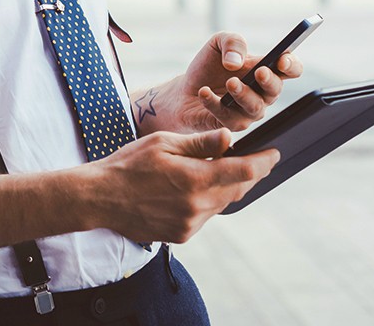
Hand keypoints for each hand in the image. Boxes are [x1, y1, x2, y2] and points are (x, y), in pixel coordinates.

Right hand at [87, 129, 278, 242]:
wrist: (99, 198)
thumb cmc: (127, 165)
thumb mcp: (162, 144)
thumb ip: (199, 143)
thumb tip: (229, 138)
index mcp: (194, 179)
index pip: (244, 171)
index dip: (264, 162)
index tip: (274, 154)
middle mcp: (197, 206)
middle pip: (238, 189)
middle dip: (248, 174)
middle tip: (251, 159)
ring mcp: (190, 224)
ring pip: (222, 203)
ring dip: (225, 188)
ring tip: (214, 171)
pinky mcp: (181, 235)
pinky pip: (205, 216)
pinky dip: (207, 201)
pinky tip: (191, 189)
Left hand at [141, 32, 303, 133]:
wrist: (185, 90)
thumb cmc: (208, 67)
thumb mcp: (218, 44)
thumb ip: (232, 42)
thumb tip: (235, 61)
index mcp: (266, 70)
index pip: (291, 69)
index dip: (291, 65)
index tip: (282, 60)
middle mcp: (263, 93)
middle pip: (275, 89)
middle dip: (269, 80)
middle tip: (259, 71)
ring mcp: (249, 111)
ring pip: (255, 107)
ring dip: (244, 94)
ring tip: (231, 83)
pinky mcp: (232, 124)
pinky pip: (227, 117)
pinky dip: (214, 103)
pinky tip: (204, 92)